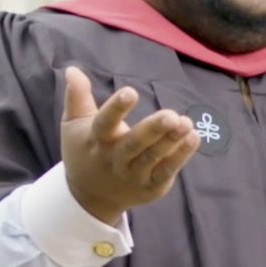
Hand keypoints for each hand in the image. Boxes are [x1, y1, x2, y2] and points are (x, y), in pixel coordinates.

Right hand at [60, 66, 199, 224]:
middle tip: (171, 116)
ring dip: (171, 141)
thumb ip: (77, 97)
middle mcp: (115, 159)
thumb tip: (72, 69)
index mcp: (96, 140)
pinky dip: (181, 156)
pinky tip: (193, 138)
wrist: (90, 197)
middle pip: (134, 144)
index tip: (131, 92)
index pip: (105, 123)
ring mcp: (133, 175)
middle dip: (152, 131)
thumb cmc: (84, 151)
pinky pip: (166, 171)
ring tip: (187, 123)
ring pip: (153, 158)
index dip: (116, 109)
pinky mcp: (150, 186)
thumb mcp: (74, 124)